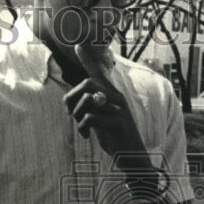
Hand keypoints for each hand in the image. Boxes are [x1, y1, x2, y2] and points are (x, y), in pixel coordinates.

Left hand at [63, 43, 147, 158]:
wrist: (133, 159)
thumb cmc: (115, 139)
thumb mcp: (100, 120)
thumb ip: (90, 108)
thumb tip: (72, 101)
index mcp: (112, 96)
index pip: (98, 73)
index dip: (87, 59)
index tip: (78, 45)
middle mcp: (117, 98)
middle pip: (87, 84)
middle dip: (71, 98)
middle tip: (70, 114)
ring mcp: (119, 110)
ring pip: (87, 99)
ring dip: (77, 115)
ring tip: (81, 127)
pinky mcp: (118, 123)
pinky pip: (91, 117)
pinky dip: (82, 128)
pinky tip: (86, 136)